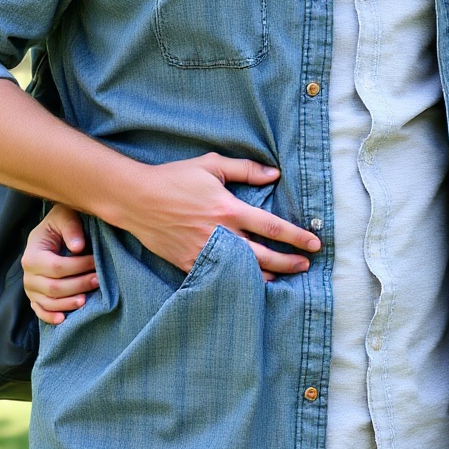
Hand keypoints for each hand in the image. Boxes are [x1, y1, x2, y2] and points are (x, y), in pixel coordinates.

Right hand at [23, 205, 96, 323]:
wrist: (53, 231)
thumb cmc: (61, 223)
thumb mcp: (65, 217)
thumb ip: (71, 229)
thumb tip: (78, 247)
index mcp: (32, 255)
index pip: (56, 267)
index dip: (79, 266)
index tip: (97, 262)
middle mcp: (28, 274)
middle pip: (54, 287)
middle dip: (79, 285)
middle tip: (99, 280)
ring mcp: (30, 288)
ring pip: (49, 302)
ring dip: (69, 303)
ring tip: (87, 299)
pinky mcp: (35, 297)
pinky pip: (40, 310)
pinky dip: (50, 316)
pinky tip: (63, 319)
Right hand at [108, 154, 319, 277]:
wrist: (134, 199)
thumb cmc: (174, 178)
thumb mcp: (211, 165)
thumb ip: (245, 170)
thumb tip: (274, 175)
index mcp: (229, 209)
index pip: (272, 227)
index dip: (297, 237)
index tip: (314, 243)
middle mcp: (220, 233)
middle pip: (264, 255)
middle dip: (289, 262)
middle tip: (305, 265)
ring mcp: (204, 251)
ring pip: (243, 270)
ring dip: (267, 275)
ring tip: (284, 277)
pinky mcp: (187, 263)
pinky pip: (218, 276)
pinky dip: (236, 281)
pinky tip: (249, 284)